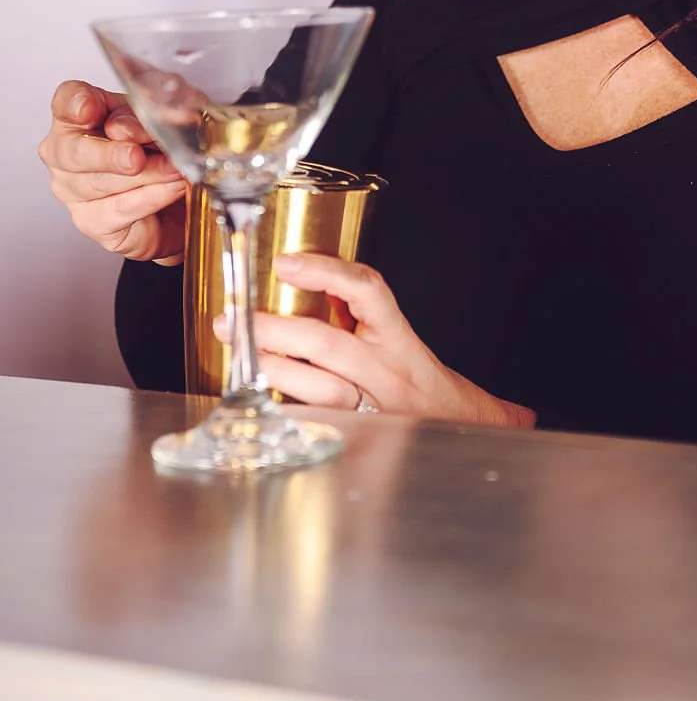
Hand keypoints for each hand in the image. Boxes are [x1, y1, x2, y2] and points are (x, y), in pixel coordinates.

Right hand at [38, 80, 187, 262]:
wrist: (176, 201)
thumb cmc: (160, 152)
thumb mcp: (166, 121)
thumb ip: (158, 114)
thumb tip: (156, 117)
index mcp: (80, 116)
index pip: (66, 101)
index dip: (75, 103)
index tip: (89, 107)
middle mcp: (67, 152)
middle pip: (73, 150)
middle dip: (108, 153)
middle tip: (136, 156)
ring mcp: (73, 189)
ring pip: (100, 182)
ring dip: (145, 174)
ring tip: (174, 169)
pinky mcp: (92, 221)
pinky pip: (119, 209)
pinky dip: (150, 197)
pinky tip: (171, 188)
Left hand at [213, 252, 535, 427]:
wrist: (460, 428)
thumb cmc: (419, 379)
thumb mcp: (395, 336)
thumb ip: (354, 312)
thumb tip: (299, 278)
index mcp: (397, 337)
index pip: (368, 291)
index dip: (326, 272)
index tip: (285, 262)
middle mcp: (388, 371)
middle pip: (328, 344)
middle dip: (273, 328)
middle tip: (232, 318)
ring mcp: (374, 409)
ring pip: (318, 389)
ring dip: (271, 369)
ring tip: (238, 355)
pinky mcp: (359, 437)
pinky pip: (315, 422)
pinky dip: (283, 408)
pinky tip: (255, 397)